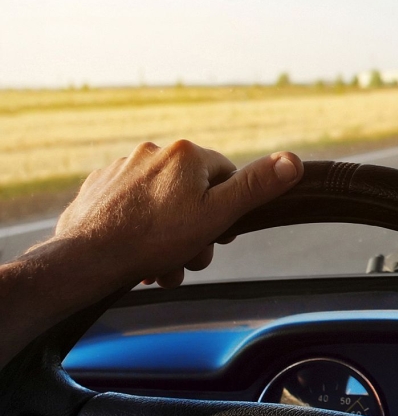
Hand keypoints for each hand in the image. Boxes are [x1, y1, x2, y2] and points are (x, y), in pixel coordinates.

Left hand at [53, 140, 302, 287]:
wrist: (85, 258)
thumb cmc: (153, 239)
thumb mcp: (217, 215)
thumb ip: (255, 187)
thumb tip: (293, 160)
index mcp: (186, 154)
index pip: (226, 176)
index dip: (227, 209)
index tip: (216, 234)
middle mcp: (153, 152)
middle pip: (193, 192)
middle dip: (196, 229)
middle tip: (187, 258)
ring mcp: (122, 168)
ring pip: (163, 203)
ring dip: (169, 235)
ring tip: (160, 264)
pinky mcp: (100, 187)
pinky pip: (133, 206)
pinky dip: (139, 227)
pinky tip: (136, 251)